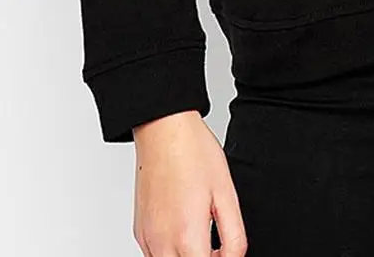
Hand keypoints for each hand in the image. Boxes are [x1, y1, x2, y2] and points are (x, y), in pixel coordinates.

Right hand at [132, 110, 246, 256]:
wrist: (164, 129)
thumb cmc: (194, 153)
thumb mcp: (227, 194)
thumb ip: (234, 236)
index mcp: (187, 237)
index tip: (225, 253)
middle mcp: (161, 243)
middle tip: (216, 248)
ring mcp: (146, 238)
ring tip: (202, 239)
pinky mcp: (139, 231)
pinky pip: (154, 256)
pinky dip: (171, 253)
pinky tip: (184, 231)